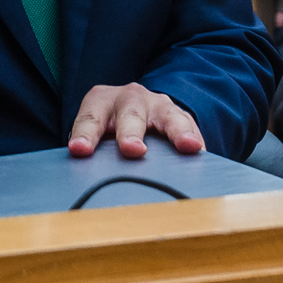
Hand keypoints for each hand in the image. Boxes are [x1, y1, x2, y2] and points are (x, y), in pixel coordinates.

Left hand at [69, 83, 204, 159]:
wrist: (136, 109)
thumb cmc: (108, 130)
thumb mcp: (94, 134)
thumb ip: (91, 153)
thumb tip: (86, 183)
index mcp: (101, 101)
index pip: (90, 118)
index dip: (85, 134)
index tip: (80, 150)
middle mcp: (131, 98)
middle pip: (130, 114)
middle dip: (130, 132)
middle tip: (132, 150)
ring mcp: (159, 106)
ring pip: (168, 117)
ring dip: (177, 132)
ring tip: (188, 146)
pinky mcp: (181, 116)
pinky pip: (191, 127)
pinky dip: (197, 140)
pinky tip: (203, 154)